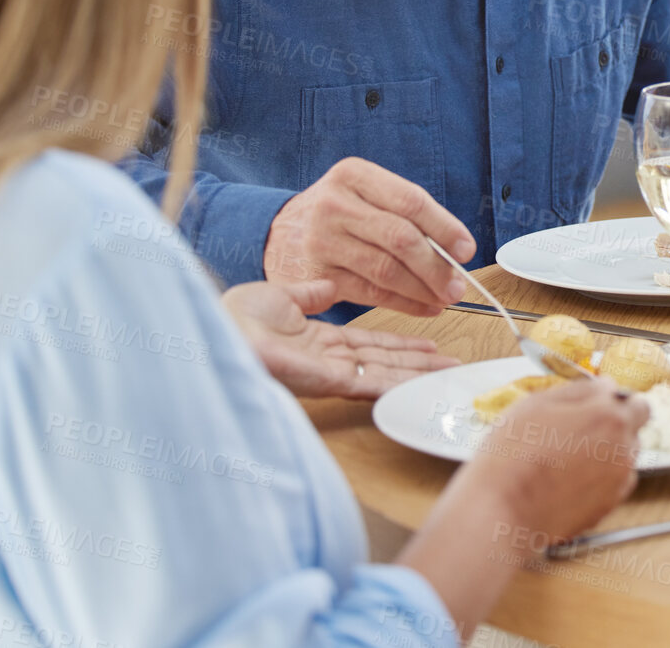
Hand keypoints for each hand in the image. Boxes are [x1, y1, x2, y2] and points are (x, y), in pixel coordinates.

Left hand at [222, 279, 458, 398]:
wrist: (216, 330)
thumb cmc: (237, 317)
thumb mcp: (280, 297)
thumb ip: (309, 294)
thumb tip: (328, 286)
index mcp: (317, 342)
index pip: (369, 343)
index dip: (400, 343)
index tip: (428, 341)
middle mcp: (327, 361)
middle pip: (384, 362)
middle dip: (419, 363)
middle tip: (453, 363)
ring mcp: (328, 373)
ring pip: (385, 374)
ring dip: (419, 374)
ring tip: (450, 372)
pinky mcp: (327, 381)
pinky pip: (370, 382)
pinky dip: (399, 383)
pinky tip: (423, 382)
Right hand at [266, 157, 474, 315]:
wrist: (276, 232)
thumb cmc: (337, 212)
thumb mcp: (363, 193)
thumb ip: (404, 213)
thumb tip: (454, 250)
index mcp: (353, 175)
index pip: (410, 201)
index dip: (445, 227)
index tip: (466, 249)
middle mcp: (335, 205)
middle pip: (400, 238)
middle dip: (437, 266)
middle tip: (457, 285)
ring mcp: (323, 241)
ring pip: (386, 270)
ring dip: (423, 289)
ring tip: (444, 297)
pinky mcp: (317, 275)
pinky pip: (370, 293)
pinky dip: (404, 303)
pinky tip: (423, 306)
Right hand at [460, 375, 648, 545]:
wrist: (502, 510)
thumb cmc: (513, 455)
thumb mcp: (539, 403)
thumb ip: (580, 390)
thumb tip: (605, 386)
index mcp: (609, 417)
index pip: (637, 403)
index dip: (617, 403)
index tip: (597, 407)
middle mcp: (623, 449)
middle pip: (633, 431)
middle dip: (613, 427)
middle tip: (575, 433)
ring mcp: (618, 482)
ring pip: (623, 458)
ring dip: (606, 454)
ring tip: (565, 460)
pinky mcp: (607, 508)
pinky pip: (613, 484)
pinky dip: (598, 480)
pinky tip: (567, 480)